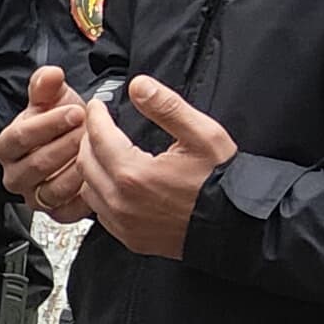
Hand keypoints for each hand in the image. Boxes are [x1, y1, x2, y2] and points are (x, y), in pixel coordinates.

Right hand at [0, 64, 97, 217]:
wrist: (73, 143)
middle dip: (67, 146)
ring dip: (78, 169)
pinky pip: (68, 209)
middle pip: (37, 164)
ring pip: (53, 189)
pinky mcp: (55, 213)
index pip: (20, 137)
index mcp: (7, 147)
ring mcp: (34, 197)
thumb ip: (47, 85)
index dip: (49, 123)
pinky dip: (84, 195)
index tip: (76, 111)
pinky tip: (98, 176)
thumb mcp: (53, 98)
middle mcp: (15, 176)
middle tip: (90, 132)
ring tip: (97, 152)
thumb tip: (51, 74)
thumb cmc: (60, 121)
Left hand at [70, 73, 237, 259]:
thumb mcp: (202, 135)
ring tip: (105, 150)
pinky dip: (101, 192)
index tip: (98, 105)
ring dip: (92, 166)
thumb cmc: (223, 181)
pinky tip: (114, 180)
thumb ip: (167, 107)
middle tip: (100, 125)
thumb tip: (139, 86)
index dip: (96, 116)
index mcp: (135, 175)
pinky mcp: (130, 238)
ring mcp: (124, 224)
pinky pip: (100, 212)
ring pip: (88, 189)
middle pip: (86, 162)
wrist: (237, 224)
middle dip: (89, 138)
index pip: (98, 137)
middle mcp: (122, 202)